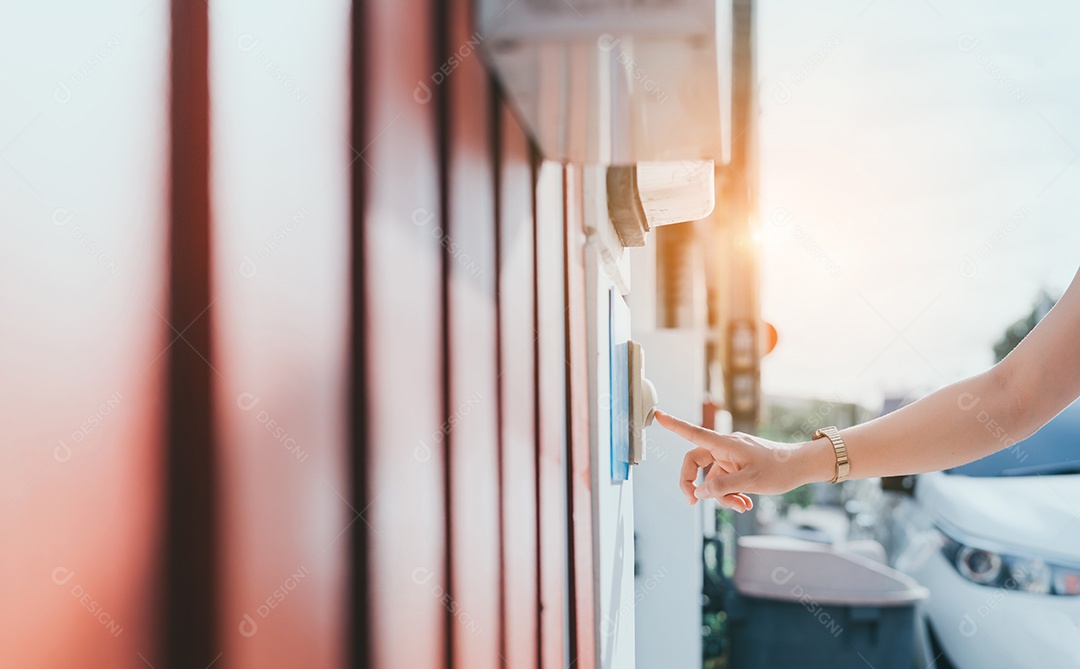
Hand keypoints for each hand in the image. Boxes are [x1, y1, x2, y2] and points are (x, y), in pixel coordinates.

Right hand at [653, 409, 831, 511]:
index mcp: (725, 444)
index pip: (694, 433)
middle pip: (695, 462)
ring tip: (741, 506)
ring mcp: (730, 457)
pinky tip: (745, 503)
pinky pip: (725, 481)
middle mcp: (724, 447)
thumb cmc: (779, 469)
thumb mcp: (751, 481)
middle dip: (693, 484)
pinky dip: (731, 494)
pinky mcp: (737, 466)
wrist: (801, 467)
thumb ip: (722, 487)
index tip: (657, 415)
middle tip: (692, 502)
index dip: (674, 425)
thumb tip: (699, 492)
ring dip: (721, 496)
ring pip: (712, 478)